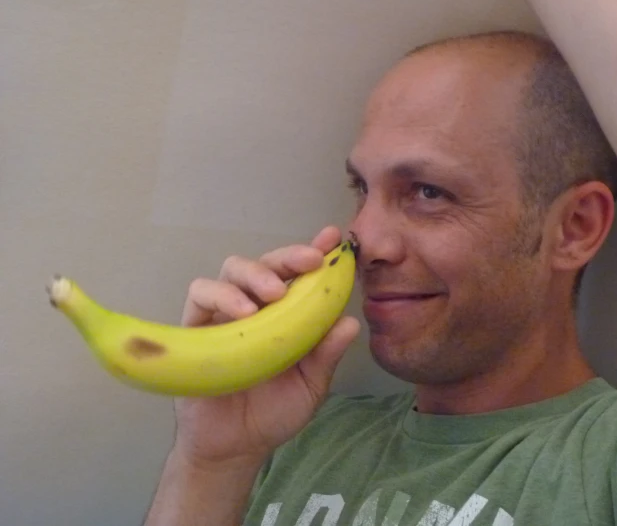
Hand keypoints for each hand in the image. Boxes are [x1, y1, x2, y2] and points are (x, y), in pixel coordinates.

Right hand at [171, 225, 359, 468]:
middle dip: (289, 256)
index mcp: (286, 314)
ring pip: (232, 269)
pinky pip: (201, 295)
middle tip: (310, 262)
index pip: (300, 275)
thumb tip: (350, 322)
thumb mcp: (311, 385)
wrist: (235, 447)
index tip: (333, 238)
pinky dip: (221, 295)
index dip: (315, 252)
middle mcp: (256, 306)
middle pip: (267, 263)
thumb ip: (326, 354)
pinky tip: (243, 313)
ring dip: (256, 273)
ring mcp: (224, 313)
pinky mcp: (196, 327)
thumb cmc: (275, 411)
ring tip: (275, 293)